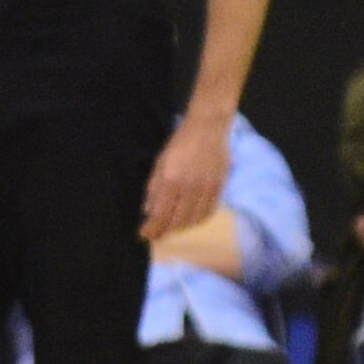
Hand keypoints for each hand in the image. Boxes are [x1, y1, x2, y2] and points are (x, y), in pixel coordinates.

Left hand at [142, 114, 231, 241]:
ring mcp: (207, 189)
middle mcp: (190, 188)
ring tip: (171, 228)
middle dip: (165, 231)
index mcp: (171, 181)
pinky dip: (198, 220)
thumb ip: (154, 189)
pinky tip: (190, 219)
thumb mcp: (159, 164)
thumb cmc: (179, 144)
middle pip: (177, 221)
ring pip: (194, 219)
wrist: (208, 128)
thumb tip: (148, 212)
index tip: (144, 235)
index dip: (152, 229)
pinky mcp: (220, 187)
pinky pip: (208, 211)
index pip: (161, 215)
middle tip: (156, 234)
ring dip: (181, 228)